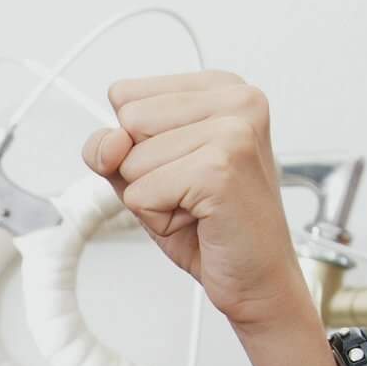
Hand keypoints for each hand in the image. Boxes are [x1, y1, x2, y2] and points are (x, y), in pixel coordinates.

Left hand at [81, 70, 303, 331]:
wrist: (257, 277)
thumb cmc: (208, 225)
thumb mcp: (143, 175)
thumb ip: (109, 148)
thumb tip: (109, 142)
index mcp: (221, 88)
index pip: (124, 96)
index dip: (135, 143)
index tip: (180, 167)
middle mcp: (236, 100)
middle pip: (126, 122)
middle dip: (143, 170)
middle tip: (191, 192)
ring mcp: (233, 131)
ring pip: (131, 160)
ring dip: (153, 198)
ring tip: (198, 207)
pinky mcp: (221, 168)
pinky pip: (141, 193)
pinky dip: (159, 219)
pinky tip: (200, 219)